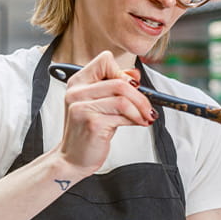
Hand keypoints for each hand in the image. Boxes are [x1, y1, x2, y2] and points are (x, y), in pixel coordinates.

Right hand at [56, 50, 156, 176]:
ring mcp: (82, 108)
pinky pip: (122, 116)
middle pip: (120, 82)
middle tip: (147, 108)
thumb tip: (135, 74)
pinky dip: (135, 119)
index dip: (122, 73)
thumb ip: (114, 86)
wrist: (73, 158)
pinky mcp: (92, 123)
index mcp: (77, 82)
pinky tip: (137, 123)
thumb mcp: (99, 104)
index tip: (132, 87)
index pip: (105, 60)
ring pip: (123, 98)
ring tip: (145, 117)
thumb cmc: (87, 131)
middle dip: (140, 96)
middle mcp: (76, 92)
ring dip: (140, 109)